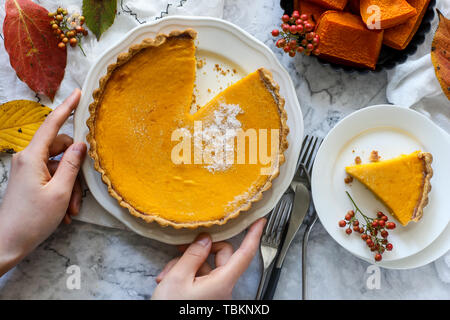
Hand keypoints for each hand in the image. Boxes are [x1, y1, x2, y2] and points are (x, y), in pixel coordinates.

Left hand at [0, 89, 85, 275]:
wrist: (7, 243)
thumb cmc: (33, 219)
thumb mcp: (60, 192)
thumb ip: (72, 164)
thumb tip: (82, 145)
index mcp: (32, 157)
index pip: (52, 124)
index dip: (66, 108)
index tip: (78, 93)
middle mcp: (28, 159)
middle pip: (61, 150)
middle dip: (75, 170)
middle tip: (80, 194)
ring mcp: (28, 169)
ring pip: (59, 166)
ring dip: (70, 186)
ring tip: (71, 209)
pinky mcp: (30, 180)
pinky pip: (52, 177)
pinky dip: (62, 191)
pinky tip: (64, 211)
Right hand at [152, 218, 265, 299]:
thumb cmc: (173, 309)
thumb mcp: (177, 278)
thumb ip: (193, 255)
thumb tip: (205, 238)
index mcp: (222, 282)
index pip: (245, 254)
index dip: (254, 235)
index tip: (259, 221)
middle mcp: (222, 287)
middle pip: (222, 255)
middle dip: (201, 249)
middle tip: (180, 248)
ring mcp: (215, 291)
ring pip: (206, 265)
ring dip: (187, 263)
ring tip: (167, 274)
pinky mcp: (206, 294)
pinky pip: (200, 276)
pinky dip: (185, 273)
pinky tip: (168, 279)